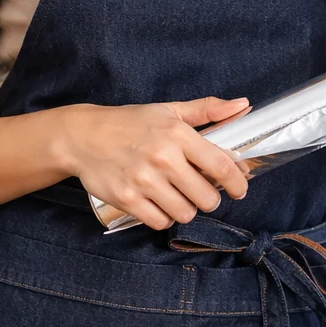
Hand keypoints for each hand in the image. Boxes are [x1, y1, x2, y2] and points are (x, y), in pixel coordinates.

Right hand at [60, 97, 252, 230]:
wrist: (83, 137)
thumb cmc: (130, 123)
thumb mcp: (169, 110)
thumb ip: (208, 109)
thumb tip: (243, 105)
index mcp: (178, 134)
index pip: (221, 166)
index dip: (237, 182)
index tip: (240, 188)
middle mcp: (163, 158)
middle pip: (207, 197)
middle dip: (209, 198)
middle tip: (201, 191)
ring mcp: (144, 181)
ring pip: (185, 213)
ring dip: (187, 209)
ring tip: (178, 196)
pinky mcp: (127, 199)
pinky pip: (159, 221)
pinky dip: (163, 216)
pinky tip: (159, 203)